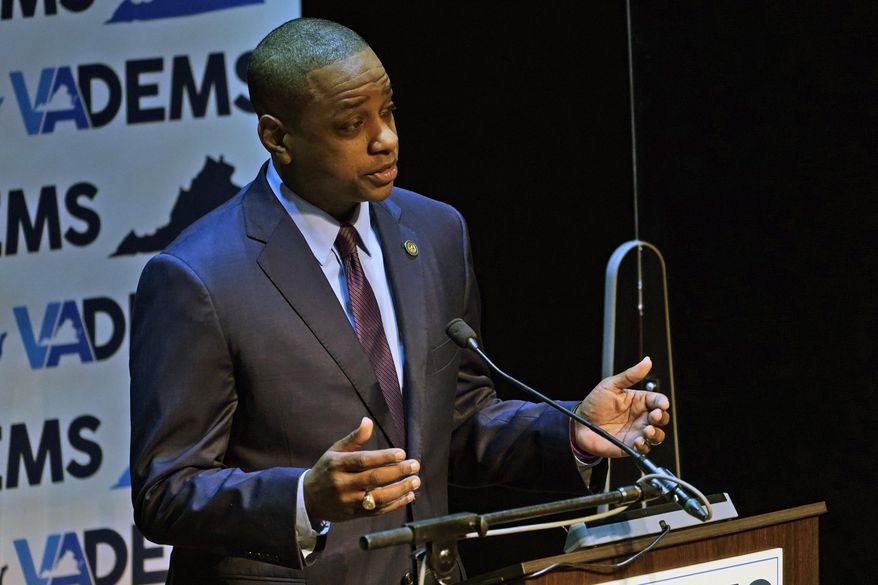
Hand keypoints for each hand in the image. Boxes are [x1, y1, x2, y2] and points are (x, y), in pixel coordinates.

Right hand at [303, 417, 419, 521]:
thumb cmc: (327, 470)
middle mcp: (342, 483)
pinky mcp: (354, 514)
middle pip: (373, 479)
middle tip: (415, 465)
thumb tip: (368, 421)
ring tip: (415, 481)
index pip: (363, 460)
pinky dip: (395, 504)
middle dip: (397, 472)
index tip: (402, 453)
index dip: (383, 457)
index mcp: (337, 464)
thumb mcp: (335, 451)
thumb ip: (354, 438)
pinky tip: (408, 496)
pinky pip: (377, 511)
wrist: (308, 499)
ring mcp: (348, 501)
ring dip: (400, 490)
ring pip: (378, 498)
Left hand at [572, 357, 669, 457]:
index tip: (661, 404)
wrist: (579, 423)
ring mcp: (636, 431)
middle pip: (661, 418)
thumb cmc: (594, 403)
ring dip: (656, 434)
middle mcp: (640, 416)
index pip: (657, 400)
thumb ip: (630, 375)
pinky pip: (643, 448)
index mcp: (638, 401)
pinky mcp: (630, 446)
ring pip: (657, 435)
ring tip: (647, 430)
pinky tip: (638, 441)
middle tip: (654, 416)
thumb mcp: (611, 385)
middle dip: (661, 418)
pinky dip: (644, 446)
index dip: (662, 402)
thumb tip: (647, 361)